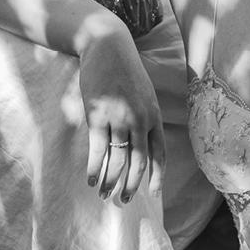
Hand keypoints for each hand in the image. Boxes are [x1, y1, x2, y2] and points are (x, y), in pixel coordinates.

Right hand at [68, 15, 162, 206]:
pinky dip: (94, 167)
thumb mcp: (144, 95)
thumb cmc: (125, 72)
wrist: (108, 47)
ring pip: (117, 159)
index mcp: (154, 116)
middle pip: (138, 161)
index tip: (154, 194)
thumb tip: (142, 144)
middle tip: (125, 201)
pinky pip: (97, 149)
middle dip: (131, 185)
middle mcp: (140, 120)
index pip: (159, 153)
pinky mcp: (97, 115)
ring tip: (105, 194)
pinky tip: (90, 179)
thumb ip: (145, 118)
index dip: (156, 176)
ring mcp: (119, 118)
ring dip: (111, 181)